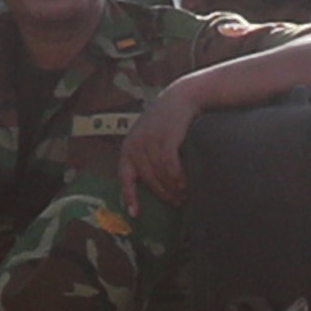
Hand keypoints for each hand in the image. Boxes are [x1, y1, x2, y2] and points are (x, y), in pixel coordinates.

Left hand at [123, 70, 217, 204]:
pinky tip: (186, 184)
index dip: (130, 196)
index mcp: (128, 147)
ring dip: (173, 189)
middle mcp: (135, 144)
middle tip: (177, 203)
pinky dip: (178, 178)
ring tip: (184, 196)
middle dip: (163, 194)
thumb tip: (154, 185)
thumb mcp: (149, 136)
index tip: (136, 214)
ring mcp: (150, 141)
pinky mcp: (165, 138)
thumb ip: (146, 156)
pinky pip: (170, 167)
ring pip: (160, 176)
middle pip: (148, 180)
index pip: (125, 176)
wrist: (182, 97)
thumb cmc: (168, 121)